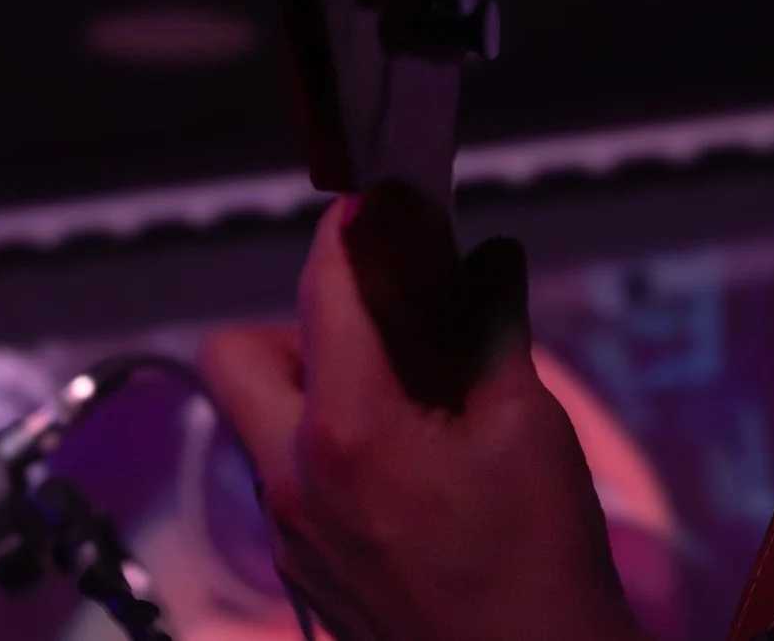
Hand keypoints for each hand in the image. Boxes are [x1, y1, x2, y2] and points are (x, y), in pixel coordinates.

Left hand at [200, 195, 645, 640]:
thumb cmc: (536, 566)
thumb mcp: (527, 426)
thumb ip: (491, 329)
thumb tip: (487, 260)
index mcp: (346, 433)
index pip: (324, 295)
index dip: (350, 232)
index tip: (376, 201)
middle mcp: (293, 482)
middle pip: (237, 355)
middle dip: (297, 317)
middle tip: (378, 318)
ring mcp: (292, 536)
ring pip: (261, 421)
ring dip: (314, 381)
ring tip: (406, 384)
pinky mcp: (308, 573)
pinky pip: (287, 478)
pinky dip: (330, 441)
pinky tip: (408, 453)